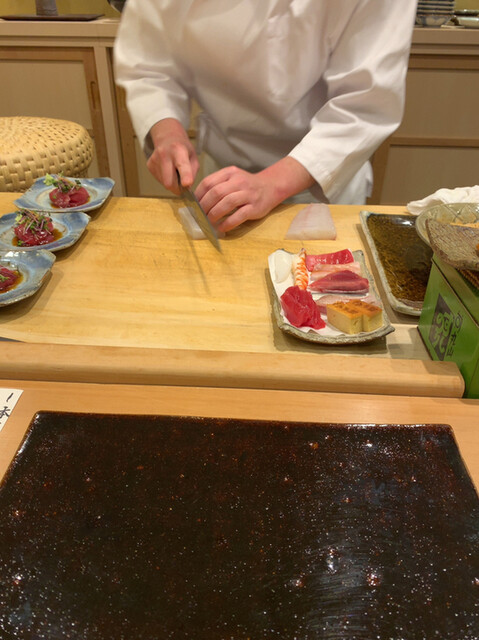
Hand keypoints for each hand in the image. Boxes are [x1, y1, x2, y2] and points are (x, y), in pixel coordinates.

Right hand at [146, 118, 198, 194]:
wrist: (168, 138)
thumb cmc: (183, 149)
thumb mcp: (194, 158)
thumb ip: (192, 173)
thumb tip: (186, 187)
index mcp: (179, 150)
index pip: (182, 165)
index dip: (185, 176)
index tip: (187, 183)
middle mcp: (164, 154)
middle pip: (169, 182)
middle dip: (177, 188)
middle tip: (183, 184)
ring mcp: (154, 159)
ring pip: (164, 183)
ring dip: (172, 183)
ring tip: (175, 171)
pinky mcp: (149, 165)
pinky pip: (159, 180)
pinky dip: (166, 179)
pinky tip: (168, 170)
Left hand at [195, 157, 315, 232]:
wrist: (271, 186)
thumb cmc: (247, 185)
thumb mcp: (232, 178)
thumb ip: (217, 185)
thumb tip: (197, 200)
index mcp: (230, 173)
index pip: (209, 182)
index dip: (198, 195)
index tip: (193, 205)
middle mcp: (239, 181)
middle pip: (216, 193)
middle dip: (204, 206)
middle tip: (199, 215)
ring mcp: (248, 194)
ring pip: (227, 203)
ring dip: (214, 214)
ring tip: (208, 221)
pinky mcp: (254, 207)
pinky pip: (239, 216)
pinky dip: (227, 223)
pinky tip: (221, 228)